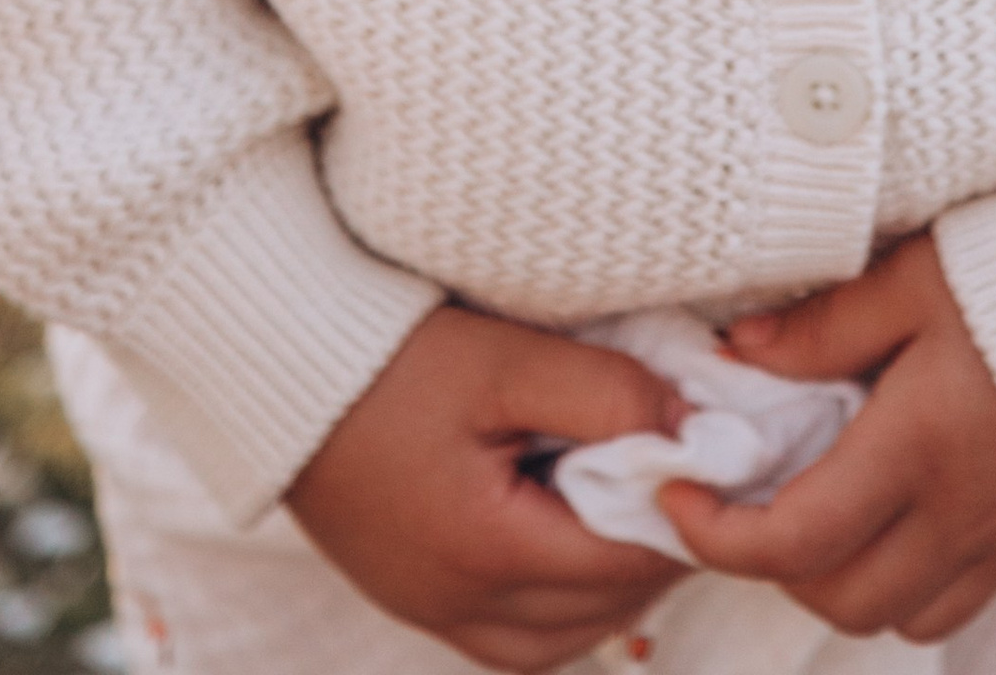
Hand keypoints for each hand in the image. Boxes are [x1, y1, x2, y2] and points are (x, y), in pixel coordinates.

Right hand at [285, 303, 688, 669]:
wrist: (280, 369)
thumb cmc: (392, 355)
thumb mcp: (505, 359)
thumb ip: (605, 393)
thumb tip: (688, 426)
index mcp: (485, 548)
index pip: (623, 558)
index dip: (681, 512)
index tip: (714, 460)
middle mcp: (458, 602)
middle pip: (599, 610)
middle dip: (655, 552)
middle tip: (689, 482)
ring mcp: (431, 610)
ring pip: (561, 640)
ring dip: (612, 588)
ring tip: (639, 511)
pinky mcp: (413, 600)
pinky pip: (513, 639)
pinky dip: (561, 607)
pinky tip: (575, 545)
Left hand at [658, 232, 995, 645]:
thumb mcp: (920, 273)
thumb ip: (826, 324)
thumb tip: (739, 355)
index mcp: (919, 448)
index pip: (792, 541)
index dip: (716, 534)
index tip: (676, 496)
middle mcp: (965, 514)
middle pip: (844, 600)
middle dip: (779, 570)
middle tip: (753, 499)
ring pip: (908, 615)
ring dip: (853, 581)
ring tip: (832, 505)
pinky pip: (970, 593)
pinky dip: (921, 573)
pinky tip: (913, 503)